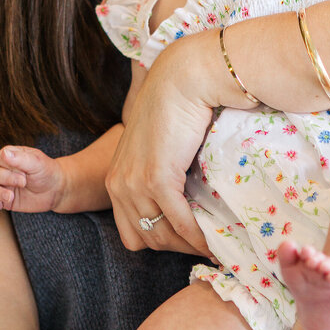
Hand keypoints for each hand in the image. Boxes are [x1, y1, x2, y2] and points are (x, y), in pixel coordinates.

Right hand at [0, 145, 67, 214]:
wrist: (55, 190)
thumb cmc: (46, 172)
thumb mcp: (37, 163)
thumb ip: (21, 158)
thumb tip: (4, 153)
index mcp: (10, 156)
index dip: (8, 166)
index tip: (24, 173)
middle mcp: (3, 170)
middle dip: (7, 179)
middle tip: (23, 183)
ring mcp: (2, 185)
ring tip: (10, 197)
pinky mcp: (4, 200)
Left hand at [104, 32, 218, 254]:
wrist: (181, 81)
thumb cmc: (175, 108)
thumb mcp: (157, 149)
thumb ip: (160, 174)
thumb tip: (184, 200)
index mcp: (115, 179)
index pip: (131, 231)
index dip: (161, 241)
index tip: (188, 241)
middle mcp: (118, 185)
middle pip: (146, 238)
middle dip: (177, 249)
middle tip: (206, 247)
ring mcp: (135, 183)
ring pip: (161, 236)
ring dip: (189, 246)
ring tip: (214, 246)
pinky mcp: (157, 179)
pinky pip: (179, 221)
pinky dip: (197, 236)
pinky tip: (214, 240)